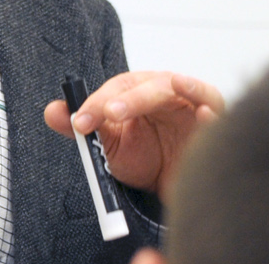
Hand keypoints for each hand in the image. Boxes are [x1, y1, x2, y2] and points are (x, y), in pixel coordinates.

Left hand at [42, 71, 223, 197]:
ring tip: (175, 84)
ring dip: (185, 86)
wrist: (171, 185)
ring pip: (191, 90)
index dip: (98, 103)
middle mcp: (168, 92)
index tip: (80, 123)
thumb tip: (51, 111)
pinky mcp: (215, 125)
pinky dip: (213, 113)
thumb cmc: (143, 156)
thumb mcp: (108, 145)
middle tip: (111, 114)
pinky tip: (204, 115)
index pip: (118, 89)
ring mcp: (195, 106)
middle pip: (153, 86)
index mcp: (139, 91)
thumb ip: (81, 127)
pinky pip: (217, 114)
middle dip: (132, 98)